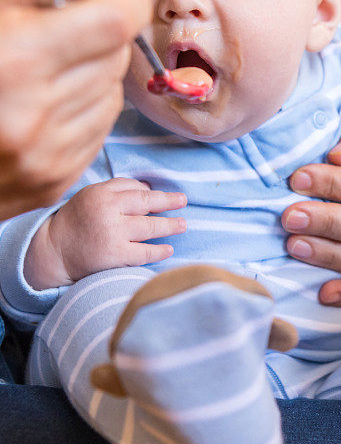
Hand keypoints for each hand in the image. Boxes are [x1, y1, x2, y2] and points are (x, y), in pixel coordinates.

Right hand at [0, 0, 151, 217]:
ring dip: (93, 74)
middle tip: (60, 34)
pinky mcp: (55, 180)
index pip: (119, 20)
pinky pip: (102, 128)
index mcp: (16, 59)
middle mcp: (34, 113)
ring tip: (45, 73)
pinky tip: (46, 105)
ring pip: (113, 91)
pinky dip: (85, 110)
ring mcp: (47, 155)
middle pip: (118, 54)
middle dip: (102, 35)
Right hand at [24, 178, 186, 288]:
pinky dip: (159, 251)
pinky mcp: (115, 255)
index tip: (168, 196)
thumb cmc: (77, 220)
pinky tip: (168, 249)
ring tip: (182, 224)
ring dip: (170, 225)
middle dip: (169, 202)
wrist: (54, 251)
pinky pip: (144, 252)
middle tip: (183, 201)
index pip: (135, 188)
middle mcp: (108, 211)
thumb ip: (117, 189)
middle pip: (146, 203)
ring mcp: (113, 233)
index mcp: (101, 193)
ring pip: (150, 227)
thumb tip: (148, 189)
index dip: (154, 193)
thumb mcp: (91, 195)